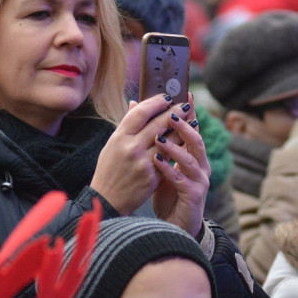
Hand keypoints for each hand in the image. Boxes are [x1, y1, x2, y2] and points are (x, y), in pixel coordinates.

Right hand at [91, 93, 173, 214]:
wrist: (108, 200)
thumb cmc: (109, 170)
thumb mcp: (111, 145)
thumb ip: (126, 125)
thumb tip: (135, 103)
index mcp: (119, 137)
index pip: (140, 112)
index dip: (156, 102)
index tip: (167, 97)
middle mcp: (131, 148)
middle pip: (158, 123)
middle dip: (174, 112)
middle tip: (184, 105)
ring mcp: (143, 162)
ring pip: (168, 140)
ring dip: (180, 129)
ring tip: (189, 121)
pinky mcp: (152, 176)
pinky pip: (169, 158)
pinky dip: (178, 148)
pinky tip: (185, 141)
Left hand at [151, 92, 209, 236]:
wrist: (173, 225)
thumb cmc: (168, 193)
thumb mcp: (161, 165)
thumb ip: (156, 143)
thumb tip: (140, 112)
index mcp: (193, 156)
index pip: (192, 129)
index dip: (190, 111)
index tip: (185, 93)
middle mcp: (200, 165)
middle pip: (196, 140)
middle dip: (184, 125)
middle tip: (171, 113)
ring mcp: (199, 180)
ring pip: (191, 158)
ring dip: (176, 146)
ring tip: (160, 137)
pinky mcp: (194, 196)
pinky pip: (182, 179)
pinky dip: (169, 169)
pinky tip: (157, 162)